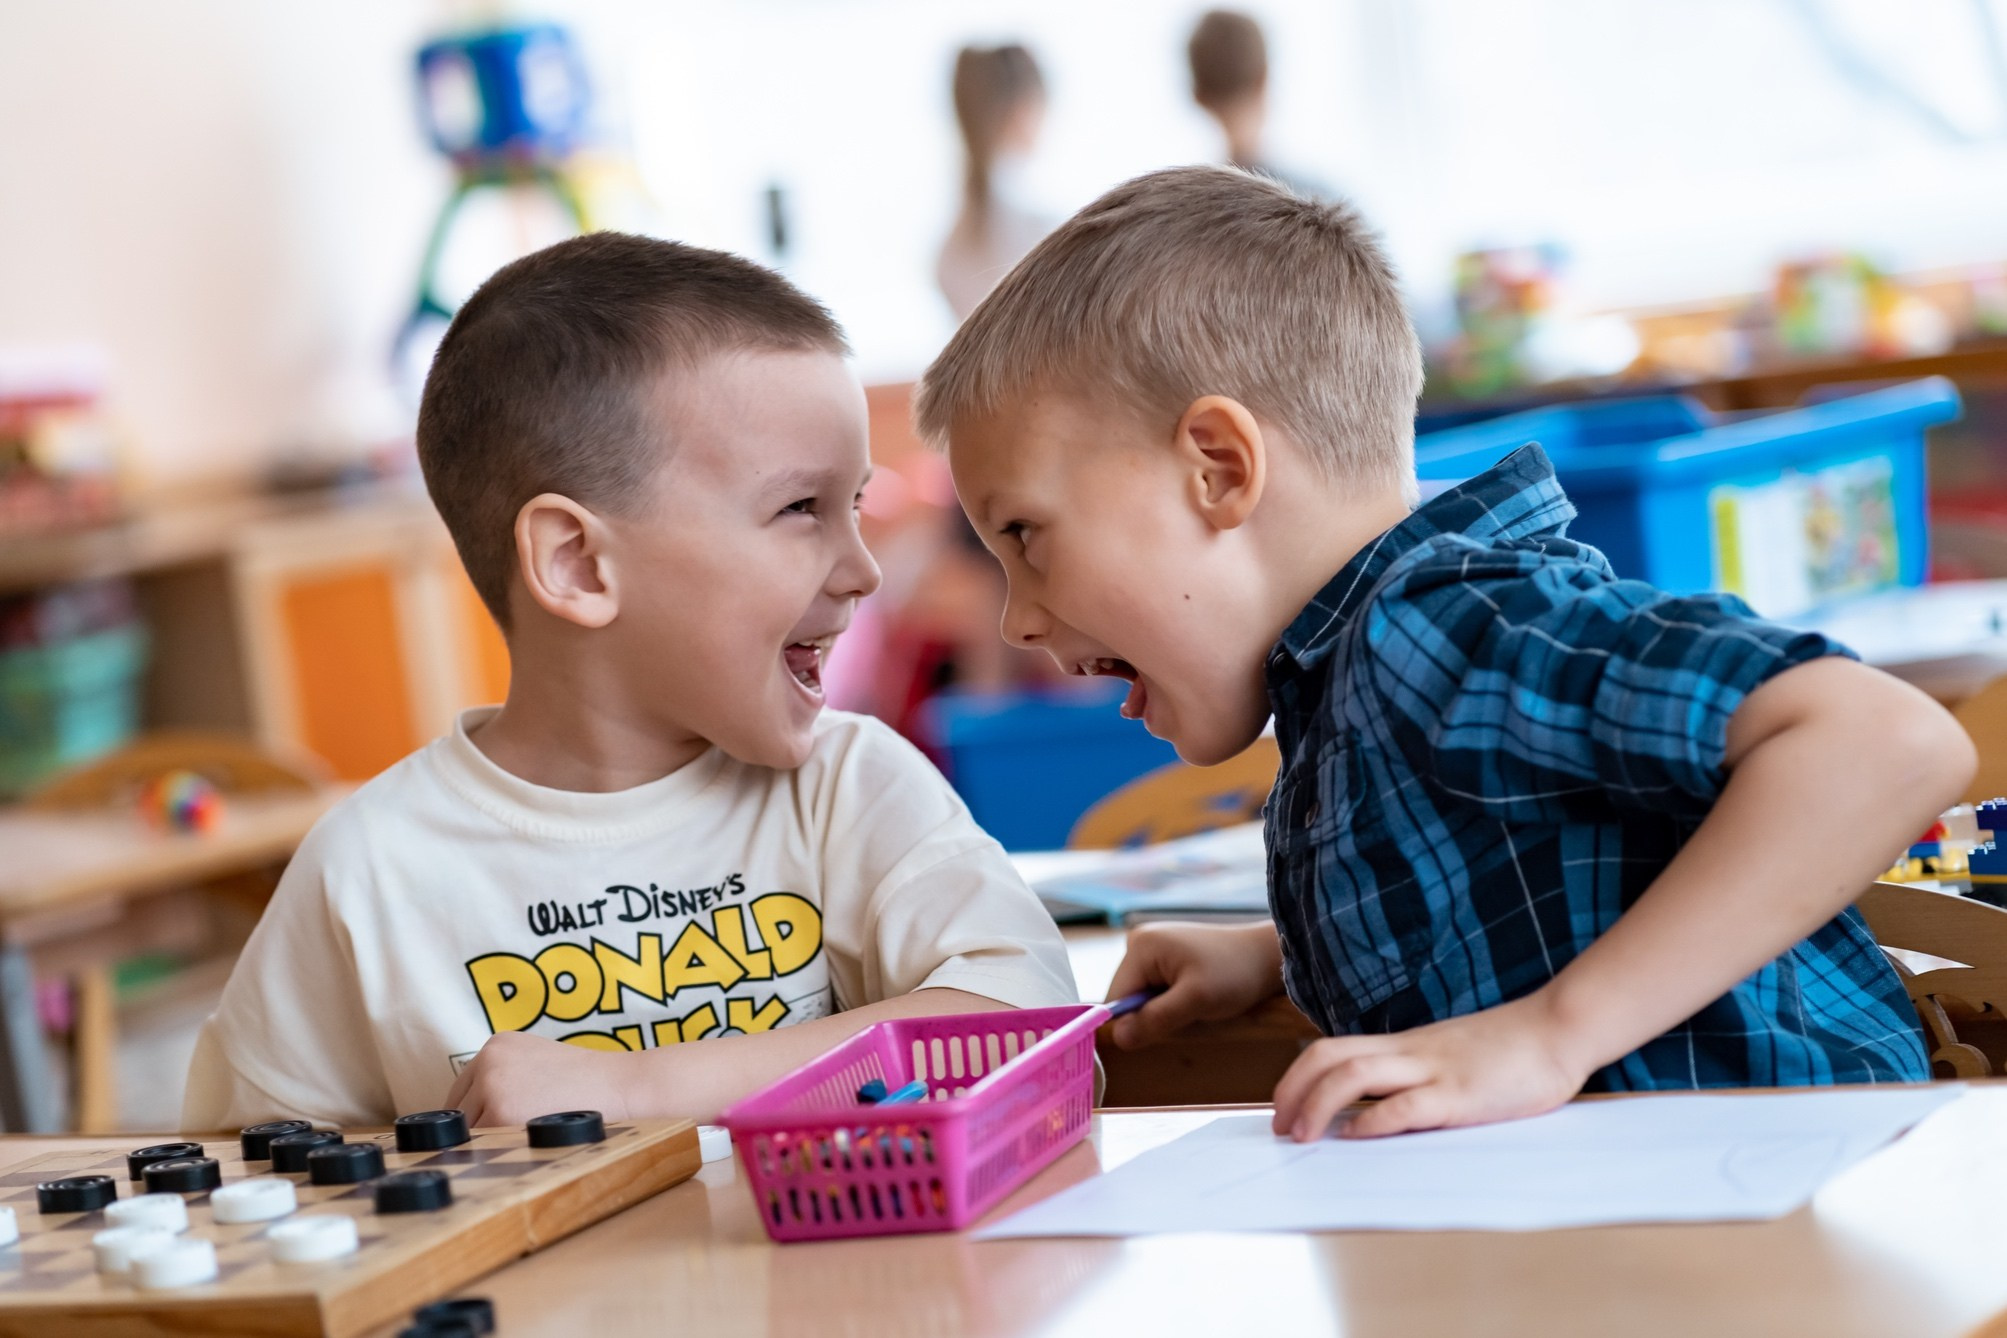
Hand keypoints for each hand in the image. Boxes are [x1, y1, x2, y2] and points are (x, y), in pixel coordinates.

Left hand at [444, 1032, 636, 1127]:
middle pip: (461, 1110)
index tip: (490, 1129)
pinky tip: (527, 1144)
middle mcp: (488, 1060)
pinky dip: (502, 1151)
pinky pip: (485, 1144)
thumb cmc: (586, 1082)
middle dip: (481, 1128)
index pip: (464, 1089)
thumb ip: (504, 1078)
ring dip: (491, 1142)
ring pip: (470, 1130)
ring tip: (525, 1139)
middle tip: (512, 1138)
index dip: (476, 1113)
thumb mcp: (538, 1063)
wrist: (619, 1086)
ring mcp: (492, 1085)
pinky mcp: (500, 1112)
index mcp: (497, 1045)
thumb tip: (469, 1117)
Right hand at [1105, 920, 1284, 1048]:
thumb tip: (1118, 1038)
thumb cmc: (1235, 974)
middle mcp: (1139, 941)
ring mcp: (1151, 946)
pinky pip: (1154, 989)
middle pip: (1127, 997)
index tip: (1165, 1029)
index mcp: (1140, 946)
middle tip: (1188, 1013)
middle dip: (1152, 1014)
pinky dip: (1171, 1001)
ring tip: (1195, 1002)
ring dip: (1163, 1009)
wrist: (1266, 956)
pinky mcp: (1164, 955)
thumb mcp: (1195, 1001)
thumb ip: (1155, 1019)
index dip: (1134, 1022)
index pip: (1114, 999)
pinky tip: (1195, 995)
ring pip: (1142, 996)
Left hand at [1270, 993, 1590, 1141]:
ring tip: (1303, 1136)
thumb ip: (1414, 1075)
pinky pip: (1407, 1104)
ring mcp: (1433, 1069)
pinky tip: (1357, 1135)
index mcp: (1405, 1045)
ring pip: (1355, 1074)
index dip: (1298, 1077)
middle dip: (1294, 1091)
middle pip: (1330, 1057)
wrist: (1558, 1028)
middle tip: (1280, 1127)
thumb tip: (1375, 1108)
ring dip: (1319, 1105)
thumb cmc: (1509, 1048)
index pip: (1333, 1050)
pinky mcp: (1462, 1094)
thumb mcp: (1448, 1056)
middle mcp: (1409, 1052)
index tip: (1284, 1108)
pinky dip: (1374, 1120)